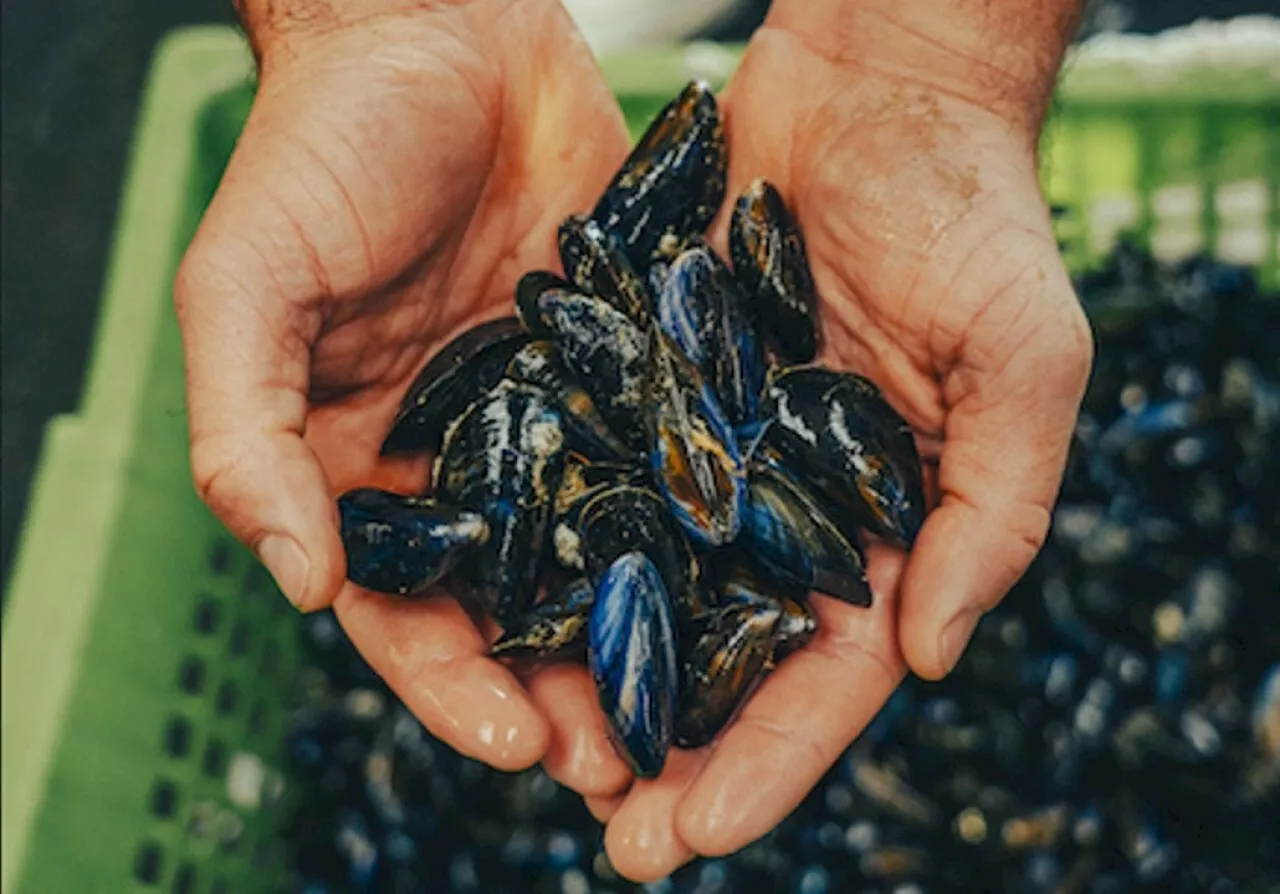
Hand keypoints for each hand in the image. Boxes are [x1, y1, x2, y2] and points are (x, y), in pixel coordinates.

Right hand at [175, 0, 640, 791]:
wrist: (433, 34)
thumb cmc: (319, 152)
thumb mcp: (245, 290)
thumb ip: (244, 433)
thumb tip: (297, 578)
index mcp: (361, 470)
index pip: (404, 611)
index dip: (452, 687)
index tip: (517, 741)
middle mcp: (462, 460)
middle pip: (514, 606)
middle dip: (564, 688)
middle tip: (630, 762)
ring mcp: (549, 417)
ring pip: (600, 550)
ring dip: (640, 630)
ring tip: (700, 706)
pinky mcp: (622, 365)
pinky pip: (659, 455)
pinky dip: (693, 520)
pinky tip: (741, 574)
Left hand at [595, 4, 1093, 880]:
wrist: (883, 90)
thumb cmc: (976, 219)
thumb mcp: (1022, 362)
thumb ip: (993, 509)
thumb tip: (931, 658)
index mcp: (883, 526)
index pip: (830, 674)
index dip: (772, 760)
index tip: (698, 829)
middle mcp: (787, 505)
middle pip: (727, 653)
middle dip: (674, 748)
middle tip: (610, 835)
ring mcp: (711, 450)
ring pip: (650, 583)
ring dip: (599, 669)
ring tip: (535, 750)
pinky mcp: (647, 387)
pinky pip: (598, 474)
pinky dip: (558, 541)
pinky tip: (503, 603)